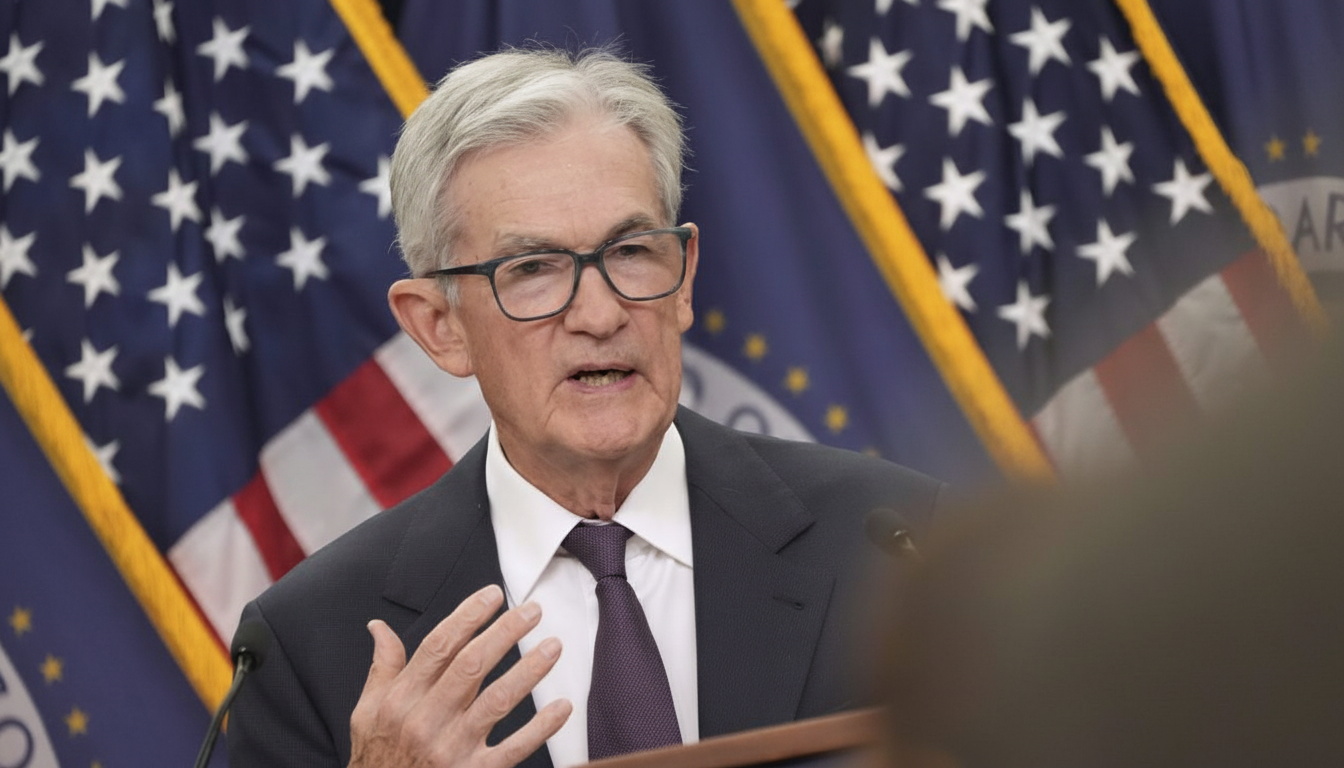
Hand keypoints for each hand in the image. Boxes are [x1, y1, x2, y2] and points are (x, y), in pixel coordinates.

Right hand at [348, 584, 570, 767]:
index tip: (492, 595)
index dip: (467, 616)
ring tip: (553, 646)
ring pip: (496, 701)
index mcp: (401, 699)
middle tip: (532, 610)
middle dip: (505, 632)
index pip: (439, 646)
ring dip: (529, 671)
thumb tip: (378, 627)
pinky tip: (561, 706)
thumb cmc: (377, 757)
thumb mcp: (366, 712)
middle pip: (472, 665)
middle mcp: (425, 720)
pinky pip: (512, 749)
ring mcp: (450, 748)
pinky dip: (540, 728)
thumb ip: (382, 667)